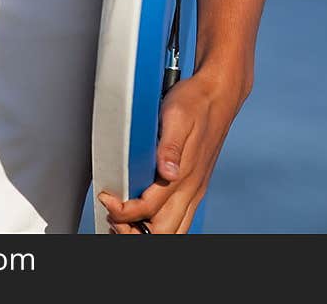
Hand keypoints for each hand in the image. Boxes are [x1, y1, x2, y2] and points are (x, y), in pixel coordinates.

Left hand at [97, 70, 242, 233]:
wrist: (220, 94)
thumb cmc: (195, 101)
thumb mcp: (177, 115)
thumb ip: (169, 146)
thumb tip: (165, 172)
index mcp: (184, 173)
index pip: (148, 209)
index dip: (123, 211)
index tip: (107, 197)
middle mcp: (191, 188)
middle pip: (162, 233)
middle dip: (133, 232)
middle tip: (113, 216)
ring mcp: (195, 190)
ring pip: (174, 231)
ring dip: (147, 233)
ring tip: (124, 221)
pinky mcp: (196, 187)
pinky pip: (180, 220)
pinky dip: (160, 227)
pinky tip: (144, 216)